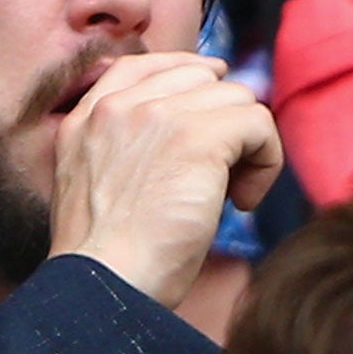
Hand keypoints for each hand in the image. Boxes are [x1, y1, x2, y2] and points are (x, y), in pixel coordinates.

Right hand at [49, 53, 282, 308]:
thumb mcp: (94, 188)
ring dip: (247, 147)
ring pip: (236, 99)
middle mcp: (119, 106)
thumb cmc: (108, 263)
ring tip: (231, 196)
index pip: (147, 66)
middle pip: (201, 80)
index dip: (191, 78)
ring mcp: (159, 116)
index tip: (215, 110)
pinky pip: (259, 123)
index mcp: (87, 117)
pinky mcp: (198, 137)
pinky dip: (265, 162)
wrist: (106, 287)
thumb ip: (123, 150)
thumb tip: (190, 129)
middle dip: (221, 123)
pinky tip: (243, 202)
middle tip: (219, 179)